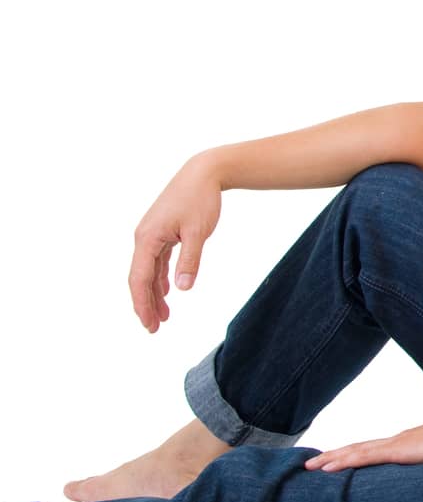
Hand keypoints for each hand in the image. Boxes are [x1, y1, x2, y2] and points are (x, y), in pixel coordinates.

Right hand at [128, 154, 224, 332]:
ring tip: (163, 317)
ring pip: (148, 271)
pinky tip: (167, 292)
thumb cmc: (201, 199)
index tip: (149, 325)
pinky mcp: (162, 232)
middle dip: (145, 304)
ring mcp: (152, 234)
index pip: (139, 279)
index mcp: (147, 238)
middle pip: (140, 278)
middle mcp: (144, 237)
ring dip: (154, 294)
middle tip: (154, 329)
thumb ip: (190, 261)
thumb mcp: (198, 232)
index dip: (142, 304)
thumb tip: (182, 289)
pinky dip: (160, 277)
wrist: (203, 172)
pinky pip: (156, 261)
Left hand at [303, 417, 422, 472]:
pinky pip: (364, 457)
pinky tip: (329, 467)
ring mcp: (395, 444)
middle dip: (334, 455)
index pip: (374, 449)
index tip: (337, 459)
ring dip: (332, 458)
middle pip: (358, 448)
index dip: (354, 453)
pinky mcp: (396, 451)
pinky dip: (344, 461)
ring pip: (355, 451)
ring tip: (311, 466)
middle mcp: (397, 441)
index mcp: (408, 443)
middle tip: (311, 463)